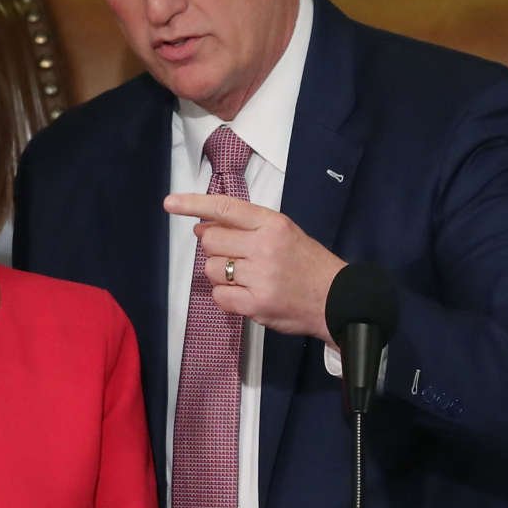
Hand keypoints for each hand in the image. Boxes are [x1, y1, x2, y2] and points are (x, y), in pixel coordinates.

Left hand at [164, 193, 346, 343]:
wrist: (337, 299)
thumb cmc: (307, 263)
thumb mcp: (283, 233)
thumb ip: (245, 227)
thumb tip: (201, 227)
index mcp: (272, 223)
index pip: (224, 208)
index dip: (193, 204)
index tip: (170, 203)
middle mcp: (264, 246)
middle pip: (210, 241)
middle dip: (215, 249)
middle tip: (235, 256)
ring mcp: (260, 277)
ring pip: (212, 269)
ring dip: (221, 274)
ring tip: (246, 277)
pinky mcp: (256, 304)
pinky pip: (219, 296)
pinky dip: (226, 296)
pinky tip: (245, 294)